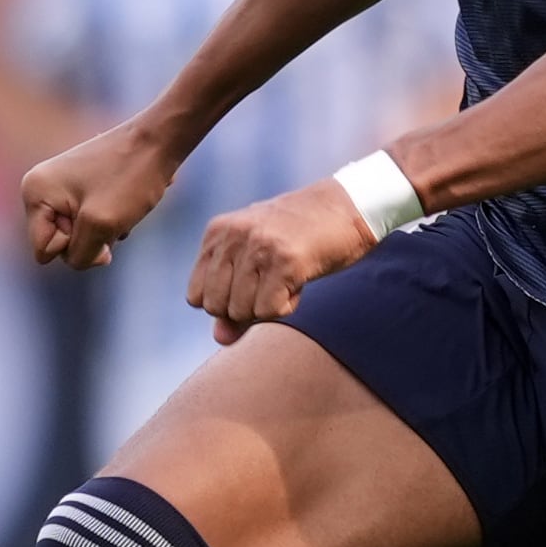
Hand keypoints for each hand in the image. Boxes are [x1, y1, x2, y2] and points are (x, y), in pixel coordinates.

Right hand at [21, 117, 187, 270]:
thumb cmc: (130, 177)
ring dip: (104, 230)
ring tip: (122, 206)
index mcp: (34, 193)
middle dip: (90, 239)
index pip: (45, 250)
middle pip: (60, 244)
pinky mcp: (81, 186)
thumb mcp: (101, 226)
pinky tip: (126, 200)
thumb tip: (81, 259)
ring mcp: (60, 186)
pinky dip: (110, 219)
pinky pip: (90, 221)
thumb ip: (81, 255)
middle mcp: (40, 188)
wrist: (159, 140)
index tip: (96, 220)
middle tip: (113, 214)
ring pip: (79, 235)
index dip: (75, 245)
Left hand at [187, 180, 377, 341]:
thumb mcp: (258, 261)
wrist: (349, 207)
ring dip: (267, 308)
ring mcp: (259, 247)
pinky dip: (286, 307)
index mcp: (218, 232)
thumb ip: (233, 298)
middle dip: (243, 309)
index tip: (251, 287)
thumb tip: (220, 339)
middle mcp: (233, 236)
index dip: (224, 303)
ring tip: (286, 280)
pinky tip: (299, 284)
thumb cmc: (302, 236)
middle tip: (271, 285)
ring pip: (240, 311)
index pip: (196, 296)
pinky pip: (269, 311)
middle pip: (216, 307)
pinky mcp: (286, 260)